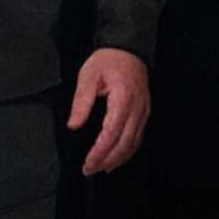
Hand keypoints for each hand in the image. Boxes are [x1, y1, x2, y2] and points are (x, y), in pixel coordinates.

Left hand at [67, 48, 149, 174]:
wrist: (128, 49)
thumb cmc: (107, 60)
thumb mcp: (88, 76)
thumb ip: (81, 101)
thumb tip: (74, 125)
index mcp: (123, 98)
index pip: (112, 133)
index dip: (100, 152)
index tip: (88, 163)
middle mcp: (137, 108)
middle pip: (125, 143)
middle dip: (107, 160)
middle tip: (90, 170)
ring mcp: (144, 111)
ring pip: (134, 143)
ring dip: (118, 159)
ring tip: (101, 168)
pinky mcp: (144, 112)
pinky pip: (138, 137)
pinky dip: (127, 151)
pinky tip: (116, 158)